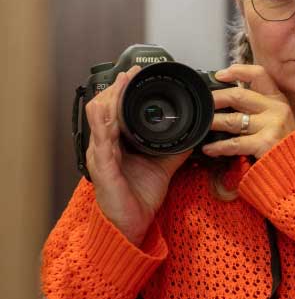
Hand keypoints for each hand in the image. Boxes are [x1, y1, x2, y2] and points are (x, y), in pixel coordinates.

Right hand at [85, 66, 191, 246]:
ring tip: (121, 83)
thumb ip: (174, 149)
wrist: (133, 224)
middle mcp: (104, 146)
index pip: (113, 109)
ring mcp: (100, 157)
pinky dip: (104, 126)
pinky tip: (108, 114)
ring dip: (110, 99)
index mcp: (116, 143)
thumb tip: (192, 135)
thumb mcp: (162, 165)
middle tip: (129, 73)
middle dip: (116, 88)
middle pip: (103, 108)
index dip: (121, 90)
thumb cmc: (139, 196)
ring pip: (98, 119)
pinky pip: (101, 144)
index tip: (134, 74)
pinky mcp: (103, 170)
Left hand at [205, 64, 294, 158]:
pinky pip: (235, 142)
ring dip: (214, 122)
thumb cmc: (285, 146)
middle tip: (204, 103)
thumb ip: (259, 108)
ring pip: (233, 119)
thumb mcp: (279, 120)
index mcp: (278, 100)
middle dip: (217, 98)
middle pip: (239, 95)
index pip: (259, 74)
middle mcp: (276, 109)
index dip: (238, 71)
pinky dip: (219, 146)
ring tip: (203, 125)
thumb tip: (230, 100)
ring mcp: (271, 125)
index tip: (221, 74)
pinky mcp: (266, 143)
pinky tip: (209, 148)